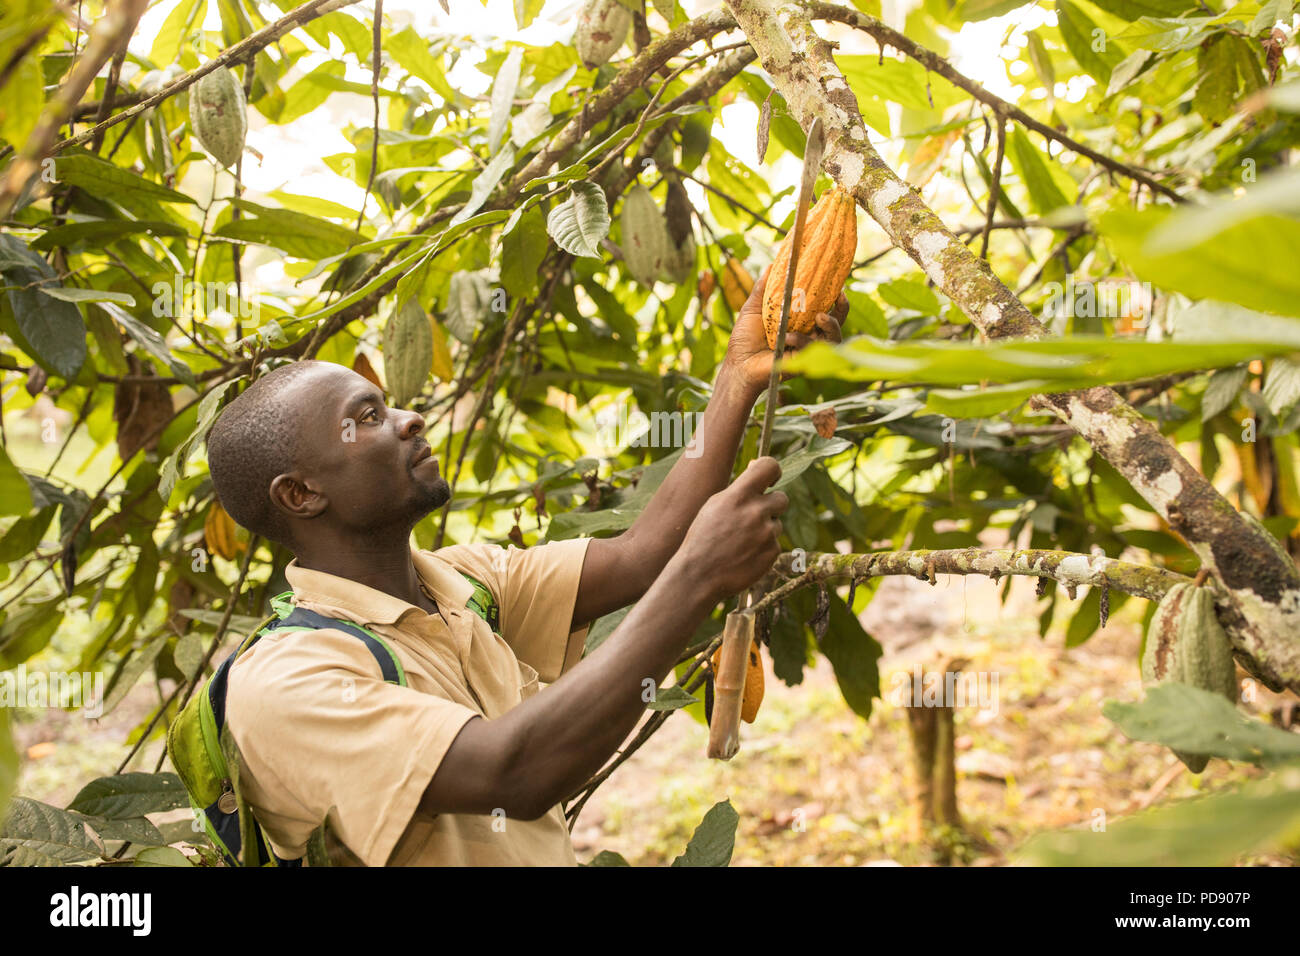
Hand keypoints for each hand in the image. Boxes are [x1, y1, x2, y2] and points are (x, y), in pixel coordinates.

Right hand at [675, 457, 787, 600]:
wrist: (699, 575)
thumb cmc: (704, 537)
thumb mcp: (714, 505)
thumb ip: (739, 488)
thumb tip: (757, 466)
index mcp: (738, 495)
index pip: (770, 466)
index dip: (773, 471)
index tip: (770, 480)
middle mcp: (756, 511)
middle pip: (782, 498)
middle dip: (772, 506)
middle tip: (754, 517)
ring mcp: (766, 533)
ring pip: (776, 524)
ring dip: (764, 530)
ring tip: (741, 542)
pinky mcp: (772, 552)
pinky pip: (775, 543)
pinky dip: (763, 548)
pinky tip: (745, 555)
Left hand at [723, 263, 848, 391]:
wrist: (738, 363)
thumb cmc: (745, 338)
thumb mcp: (754, 308)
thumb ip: (763, 288)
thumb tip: (772, 264)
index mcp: (799, 322)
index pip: (824, 308)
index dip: (834, 298)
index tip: (839, 285)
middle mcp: (807, 335)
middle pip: (835, 323)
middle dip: (842, 310)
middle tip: (840, 297)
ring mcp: (806, 349)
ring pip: (832, 338)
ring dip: (831, 325)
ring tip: (821, 317)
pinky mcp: (802, 361)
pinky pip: (811, 350)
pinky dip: (801, 341)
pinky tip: (787, 337)